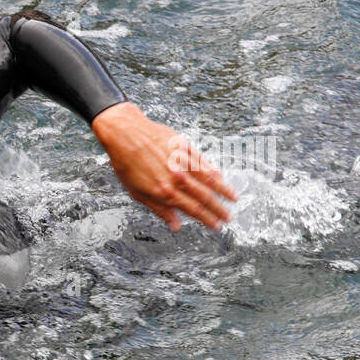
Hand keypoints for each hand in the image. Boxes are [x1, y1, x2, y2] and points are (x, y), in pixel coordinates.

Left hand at [91, 101, 237, 231]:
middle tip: (229, 217)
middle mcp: (176, 178)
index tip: (217, 225)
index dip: (207, 219)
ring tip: (234, 198)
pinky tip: (222, 178)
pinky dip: (215, 172)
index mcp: (164, 192)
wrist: (125, 134)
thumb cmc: (126, 163)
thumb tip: (176, 225)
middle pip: (204, 197)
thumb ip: (159, 209)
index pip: (193, 209)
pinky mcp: (185, 148)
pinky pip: (205, 162)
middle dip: (219, 209)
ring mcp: (183, 162)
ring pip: (209, 179)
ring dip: (224, 190)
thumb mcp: (137, 192)